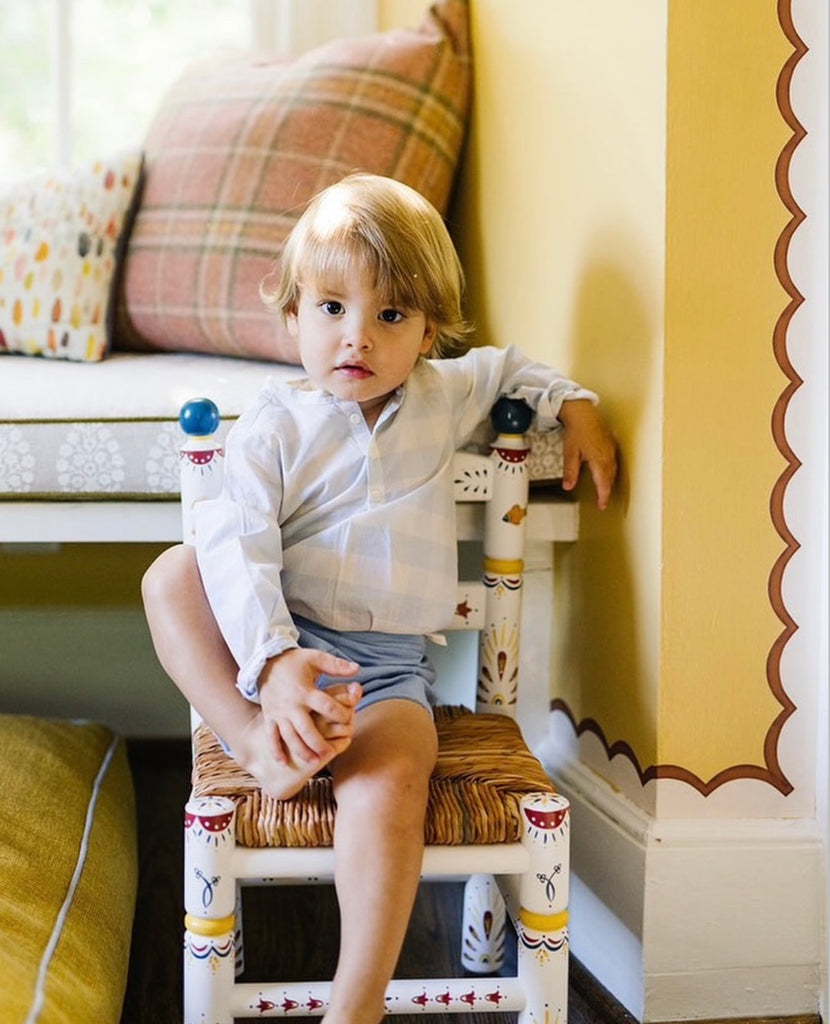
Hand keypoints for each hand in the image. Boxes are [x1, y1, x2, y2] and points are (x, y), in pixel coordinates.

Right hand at [257, 648, 360, 767]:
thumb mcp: (315, 659)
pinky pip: (271, 737)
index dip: (340, 713)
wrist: (264, 663)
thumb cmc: (295, 662)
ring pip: (290, 737)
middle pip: (306, 729)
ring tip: (313, 762)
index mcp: (305, 691)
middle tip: (329, 753)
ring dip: (301, 751)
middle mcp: (291, 705)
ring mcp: (279, 713)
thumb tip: (358, 668)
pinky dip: (276, 751)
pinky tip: (283, 763)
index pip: (326, 706)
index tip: (349, 718)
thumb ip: (336, 665)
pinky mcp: (269, 718)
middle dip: (318, 743)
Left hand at [558, 399, 617, 509]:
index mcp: (599, 461)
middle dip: (606, 491)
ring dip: (609, 482)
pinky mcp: (611, 443)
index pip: (603, 484)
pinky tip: (607, 472)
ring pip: (613, 470)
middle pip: (609, 479)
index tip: (601, 506)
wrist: (582, 412)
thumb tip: (568, 486)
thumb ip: (570, 471)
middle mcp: (608, 456)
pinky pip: (614, 461)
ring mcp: (611, 449)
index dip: (602, 497)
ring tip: (604, 490)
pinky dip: (611, 471)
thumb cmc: (576, 431)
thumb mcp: (570, 453)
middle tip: (602, 501)